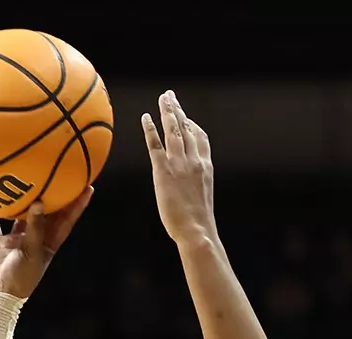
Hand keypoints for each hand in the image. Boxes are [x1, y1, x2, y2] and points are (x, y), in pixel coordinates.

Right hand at [0, 188, 92, 298]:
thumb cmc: (19, 279)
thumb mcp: (32, 253)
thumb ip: (35, 228)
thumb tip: (39, 202)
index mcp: (48, 245)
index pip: (66, 221)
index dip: (78, 205)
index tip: (88, 187)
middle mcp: (32, 240)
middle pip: (46, 214)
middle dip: (53, 196)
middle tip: (59, 173)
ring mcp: (14, 240)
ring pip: (20, 215)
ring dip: (23, 199)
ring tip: (27, 177)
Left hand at [141, 90, 216, 245]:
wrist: (197, 230)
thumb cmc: (199, 222)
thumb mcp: (202, 197)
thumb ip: (195, 183)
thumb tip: (188, 185)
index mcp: (206, 166)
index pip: (201, 138)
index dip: (193, 124)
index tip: (186, 116)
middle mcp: (194, 160)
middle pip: (187, 128)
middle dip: (178, 110)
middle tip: (170, 96)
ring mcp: (179, 164)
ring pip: (173, 130)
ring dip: (167, 111)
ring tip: (162, 98)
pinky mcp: (164, 171)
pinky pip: (156, 145)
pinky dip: (150, 129)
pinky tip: (146, 117)